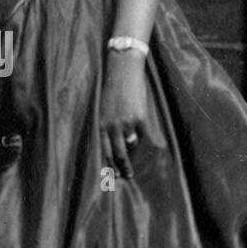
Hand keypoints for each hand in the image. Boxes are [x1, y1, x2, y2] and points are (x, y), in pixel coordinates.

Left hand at [99, 56, 147, 180]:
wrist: (123, 70)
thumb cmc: (113, 89)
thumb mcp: (105, 109)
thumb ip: (109, 126)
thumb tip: (122, 143)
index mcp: (101, 124)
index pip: (105, 150)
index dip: (110, 164)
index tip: (114, 175)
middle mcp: (112, 126)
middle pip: (119, 153)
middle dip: (123, 167)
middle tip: (127, 176)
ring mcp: (126, 123)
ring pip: (132, 145)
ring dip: (134, 151)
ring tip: (137, 160)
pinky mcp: (139, 118)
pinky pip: (143, 135)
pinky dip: (144, 138)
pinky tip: (145, 143)